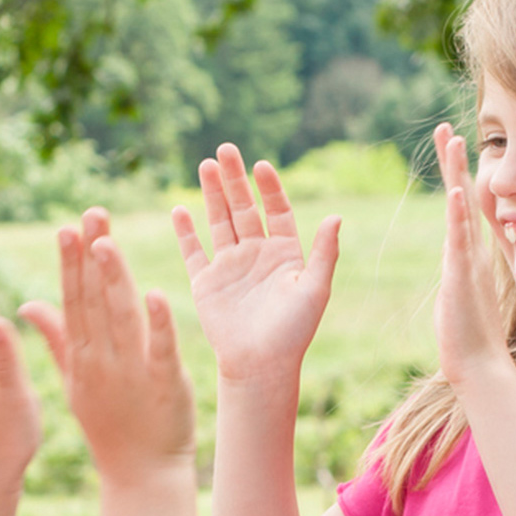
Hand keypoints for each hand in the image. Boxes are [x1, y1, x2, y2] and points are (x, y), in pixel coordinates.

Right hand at [21, 207, 193, 479]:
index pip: (73, 301)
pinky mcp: (163, 384)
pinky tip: (155, 293)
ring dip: (113, 279)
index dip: (71, 264)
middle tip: (89, 215)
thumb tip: (27, 303)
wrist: (140, 474)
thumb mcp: (75, 381)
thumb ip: (55, 339)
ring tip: (107, 242)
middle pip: (93, 301)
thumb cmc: (110, 426)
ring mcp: (131, 372)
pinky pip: (159, 349)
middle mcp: (101, 360)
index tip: (67, 226)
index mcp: (81, 356)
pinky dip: (158, 323)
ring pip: (120, 318)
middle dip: (89, 258)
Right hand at [171, 143, 340, 383]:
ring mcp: (229, 266)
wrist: (260, 366)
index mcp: (285, 254)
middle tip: (226, 150)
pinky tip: (180, 210)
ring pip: (219, 221)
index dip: (269, 188)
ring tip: (205, 165)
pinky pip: (193, 251)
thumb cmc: (293, 332)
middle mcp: (256, 255)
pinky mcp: (206, 282)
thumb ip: (324, 252)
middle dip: (235, 179)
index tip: (261, 166)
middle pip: (244, 208)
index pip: (277, 211)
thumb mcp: (314, 289)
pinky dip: (185, 232)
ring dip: (212, 195)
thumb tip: (335, 216)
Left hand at [432, 124, 513, 388]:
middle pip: (462, 197)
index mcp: (465, 255)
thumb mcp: (459, 294)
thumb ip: (458, 274)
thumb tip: (456, 263)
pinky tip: (456, 191)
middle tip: (448, 129)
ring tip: (455, 141)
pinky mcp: (463, 277)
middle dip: (455, 162)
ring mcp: (468, 262)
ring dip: (458, 175)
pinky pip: (460, 240)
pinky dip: (458, 215)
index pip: (458, 208)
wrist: (478, 364)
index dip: (455, 177)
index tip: (451, 146)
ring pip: (462, 210)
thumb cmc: (467, 335)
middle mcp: (470, 252)